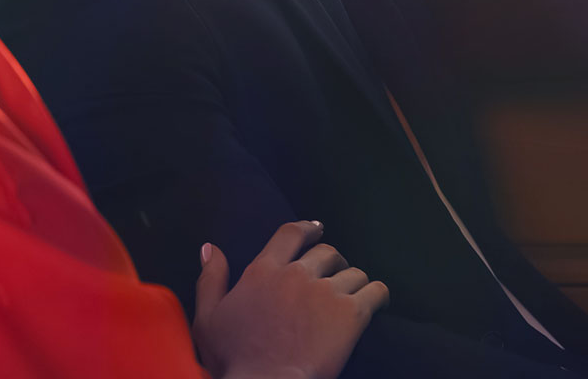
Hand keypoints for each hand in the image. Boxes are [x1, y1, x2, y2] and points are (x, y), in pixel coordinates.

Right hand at [193, 220, 388, 378]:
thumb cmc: (235, 359)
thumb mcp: (209, 318)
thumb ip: (211, 279)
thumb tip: (210, 248)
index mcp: (263, 271)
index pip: (290, 234)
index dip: (307, 228)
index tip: (315, 229)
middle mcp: (296, 274)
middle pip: (326, 252)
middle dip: (332, 262)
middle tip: (333, 276)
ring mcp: (325, 292)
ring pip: (353, 272)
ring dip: (353, 282)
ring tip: (351, 297)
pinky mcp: (350, 313)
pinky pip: (376, 292)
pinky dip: (378, 295)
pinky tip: (377, 304)